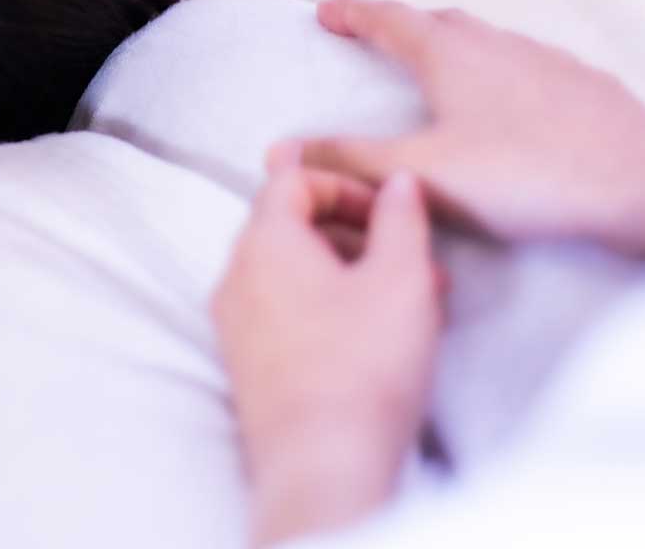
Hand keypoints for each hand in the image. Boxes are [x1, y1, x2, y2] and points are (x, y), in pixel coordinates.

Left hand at [212, 160, 442, 547]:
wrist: (322, 464)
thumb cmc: (362, 366)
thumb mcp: (402, 279)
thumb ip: (401, 219)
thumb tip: (398, 185)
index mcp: (263, 243)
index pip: (292, 181)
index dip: (346, 186)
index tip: (389, 212)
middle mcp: (235, 277)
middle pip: (289, 226)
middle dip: (356, 235)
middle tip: (411, 261)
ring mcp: (233, 324)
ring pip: (291, 275)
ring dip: (348, 274)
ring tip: (407, 304)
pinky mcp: (245, 365)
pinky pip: (283, 314)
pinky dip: (326, 308)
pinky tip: (374, 339)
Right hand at [297, 0, 644, 257]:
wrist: (641, 181)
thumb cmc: (527, 175)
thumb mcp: (423, 173)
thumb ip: (351, 160)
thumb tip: (283, 150)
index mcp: (449, 54)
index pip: (387, 19)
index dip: (351, 14)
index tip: (325, 12)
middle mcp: (495, 43)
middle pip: (438, 21)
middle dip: (402, 25)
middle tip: (376, 37)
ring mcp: (546, 60)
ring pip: (487, 41)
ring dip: (454, 47)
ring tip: (440, 73)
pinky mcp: (585, 86)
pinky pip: (529, 67)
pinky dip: (502, 75)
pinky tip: (509, 107)